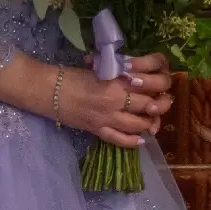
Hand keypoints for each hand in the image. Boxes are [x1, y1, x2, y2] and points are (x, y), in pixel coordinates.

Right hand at [57, 51, 173, 147]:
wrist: (49, 90)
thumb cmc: (73, 75)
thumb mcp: (101, 68)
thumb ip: (121, 74)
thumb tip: (139, 77)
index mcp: (117, 80)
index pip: (149, 84)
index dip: (159, 86)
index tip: (160, 87)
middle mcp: (116, 100)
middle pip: (149, 106)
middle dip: (159, 106)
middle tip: (160, 104)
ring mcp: (107, 118)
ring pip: (138, 125)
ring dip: (148, 124)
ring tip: (150, 121)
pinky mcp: (98, 130)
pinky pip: (120, 140)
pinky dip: (133, 141)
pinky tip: (140, 140)